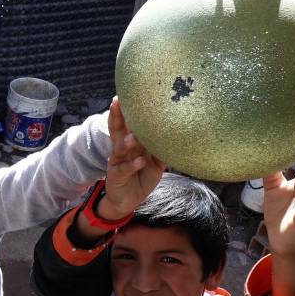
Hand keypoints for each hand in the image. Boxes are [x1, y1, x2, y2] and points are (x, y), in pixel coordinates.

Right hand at [73, 100, 164, 241]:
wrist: (127, 201)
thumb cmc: (140, 177)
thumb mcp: (155, 162)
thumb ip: (161, 149)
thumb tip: (177, 135)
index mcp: (129, 143)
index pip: (126, 123)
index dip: (125, 110)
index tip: (126, 94)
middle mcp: (120, 150)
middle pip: (117, 130)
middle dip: (117, 116)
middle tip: (117, 102)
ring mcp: (117, 163)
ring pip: (119, 149)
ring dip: (126, 142)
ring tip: (133, 137)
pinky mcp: (117, 176)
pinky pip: (125, 169)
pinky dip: (133, 165)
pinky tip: (139, 161)